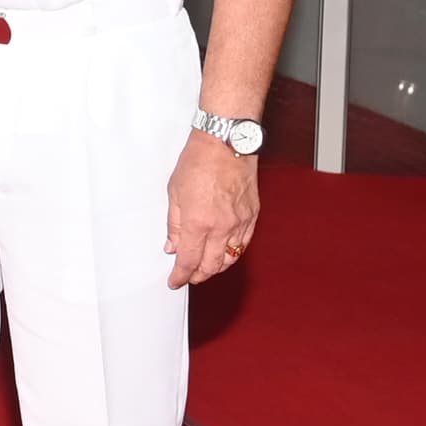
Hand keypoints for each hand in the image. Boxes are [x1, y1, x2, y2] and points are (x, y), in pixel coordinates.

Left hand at [167, 133, 258, 287]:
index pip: (189, 261)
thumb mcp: (174, 193)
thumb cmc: (199, 162)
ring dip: (216, 267)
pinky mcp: (252, 216)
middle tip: (188, 276)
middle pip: (211, 266)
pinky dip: (232, 253)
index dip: (180, 276)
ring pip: (230, 258)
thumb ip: (173, 225)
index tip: (175, 281)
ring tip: (204, 267)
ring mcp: (240, 222)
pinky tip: (224, 252)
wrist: (226, 143)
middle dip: (198, 275)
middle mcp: (221, 227)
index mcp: (198, 222)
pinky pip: (243, 244)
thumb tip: (172, 247)